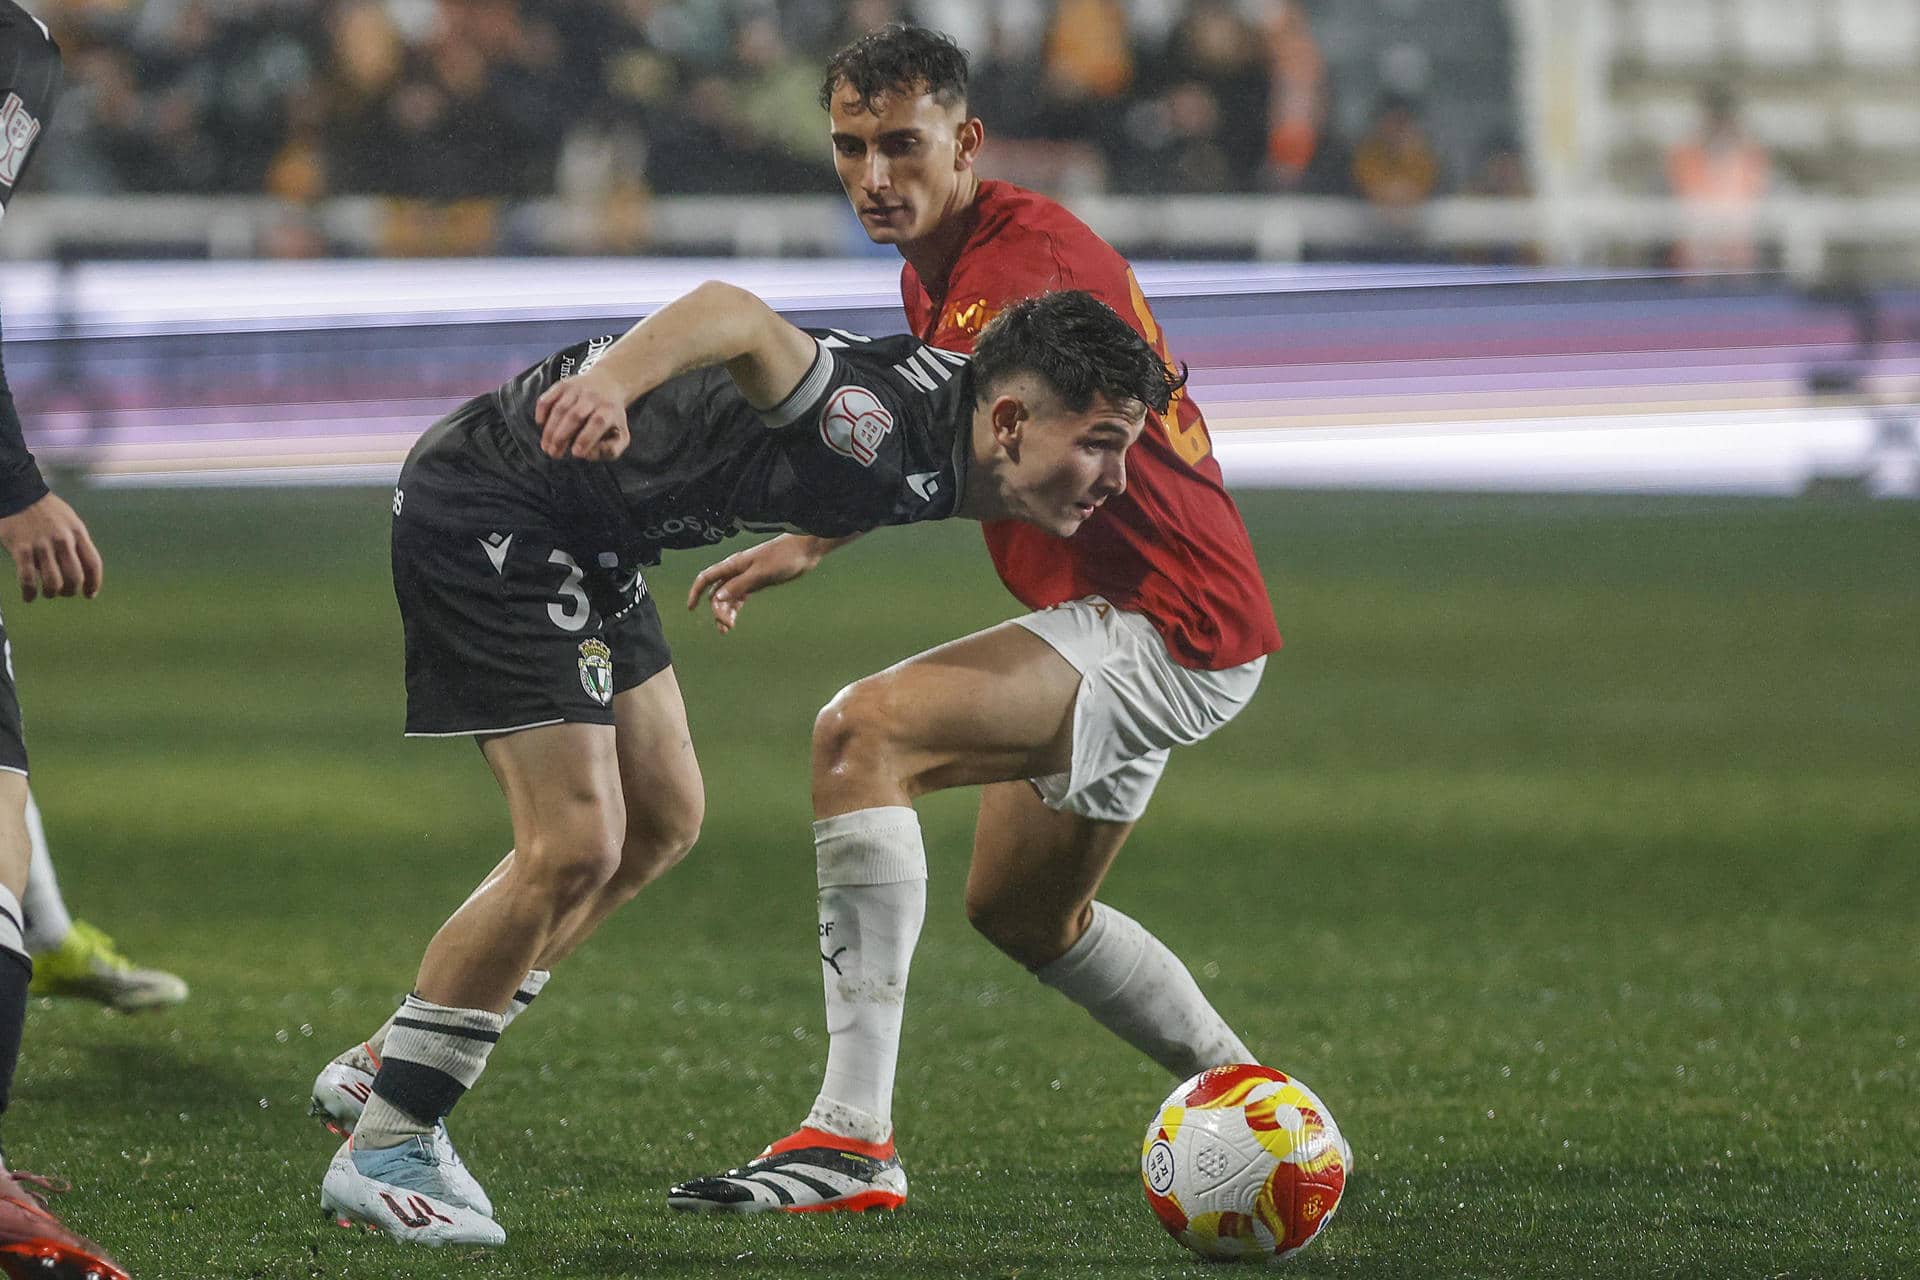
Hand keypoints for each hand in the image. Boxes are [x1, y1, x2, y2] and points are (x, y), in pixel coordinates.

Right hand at [0, 492, 103, 601]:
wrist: (18, 493)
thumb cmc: (46, 509)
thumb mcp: (70, 521)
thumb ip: (76, 542)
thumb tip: (80, 569)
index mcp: (78, 533)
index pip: (93, 564)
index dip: (94, 583)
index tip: (90, 594)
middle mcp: (63, 541)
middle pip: (75, 576)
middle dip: (71, 591)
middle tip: (65, 593)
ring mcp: (42, 546)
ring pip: (53, 582)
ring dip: (52, 593)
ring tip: (48, 593)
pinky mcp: (21, 550)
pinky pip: (27, 579)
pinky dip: (29, 593)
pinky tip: (29, 597)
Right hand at [535, 372, 630, 461]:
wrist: (608, 382)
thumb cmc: (611, 417)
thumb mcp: (621, 435)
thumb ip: (611, 450)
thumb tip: (589, 454)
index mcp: (609, 410)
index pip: (598, 422)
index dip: (586, 438)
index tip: (576, 453)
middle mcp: (593, 397)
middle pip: (575, 416)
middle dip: (562, 437)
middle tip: (553, 454)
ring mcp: (576, 389)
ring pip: (560, 409)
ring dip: (550, 430)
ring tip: (546, 447)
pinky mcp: (562, 385)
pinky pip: (548, 398)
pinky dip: (542, 412)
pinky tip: (541, 425)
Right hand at [686, 534, 829, 632]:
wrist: (804, 551)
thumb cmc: (783, 557)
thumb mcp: (761, 573)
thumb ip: (739, 585)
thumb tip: (717, 598)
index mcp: (733, 564)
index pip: (706, 577)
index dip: (695, 592)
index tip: (691, 608)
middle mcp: (736, 571)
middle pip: (717, 592)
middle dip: (717, 610)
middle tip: (726, 627)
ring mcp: (746, 577)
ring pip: (727, 597)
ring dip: (725, 612)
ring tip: (726, 629)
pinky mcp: (756, 583)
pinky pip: (739, 597)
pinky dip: (735, 609)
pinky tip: (733, 620)